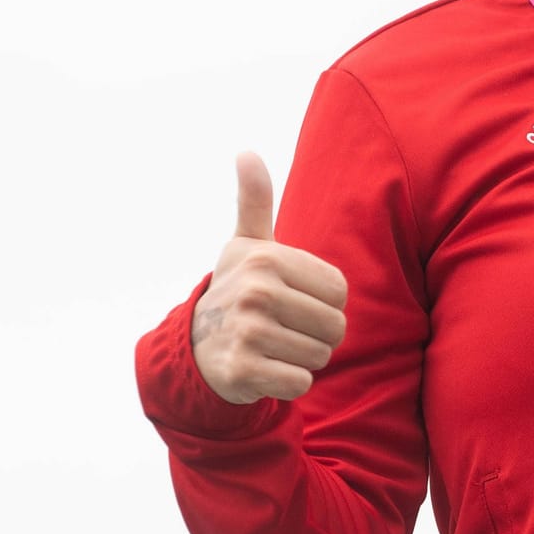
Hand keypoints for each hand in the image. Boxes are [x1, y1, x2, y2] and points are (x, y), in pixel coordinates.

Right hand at [190, 153, 349, 403]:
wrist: (194, 347)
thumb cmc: (238, 288)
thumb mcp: (246, 243)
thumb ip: (254, 199)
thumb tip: (245, 152)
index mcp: (266, 258)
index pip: (340, 292)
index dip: (324, 303)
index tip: (291, 299)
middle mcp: (255, 291)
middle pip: (335, 326)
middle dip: (317, 335)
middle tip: (283, 328)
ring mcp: (246, 331)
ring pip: (320, 356)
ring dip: (302, 358)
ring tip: (272, 346)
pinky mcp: (242, 370)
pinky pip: (300, 382)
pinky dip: (289, 382)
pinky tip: (264, 369)